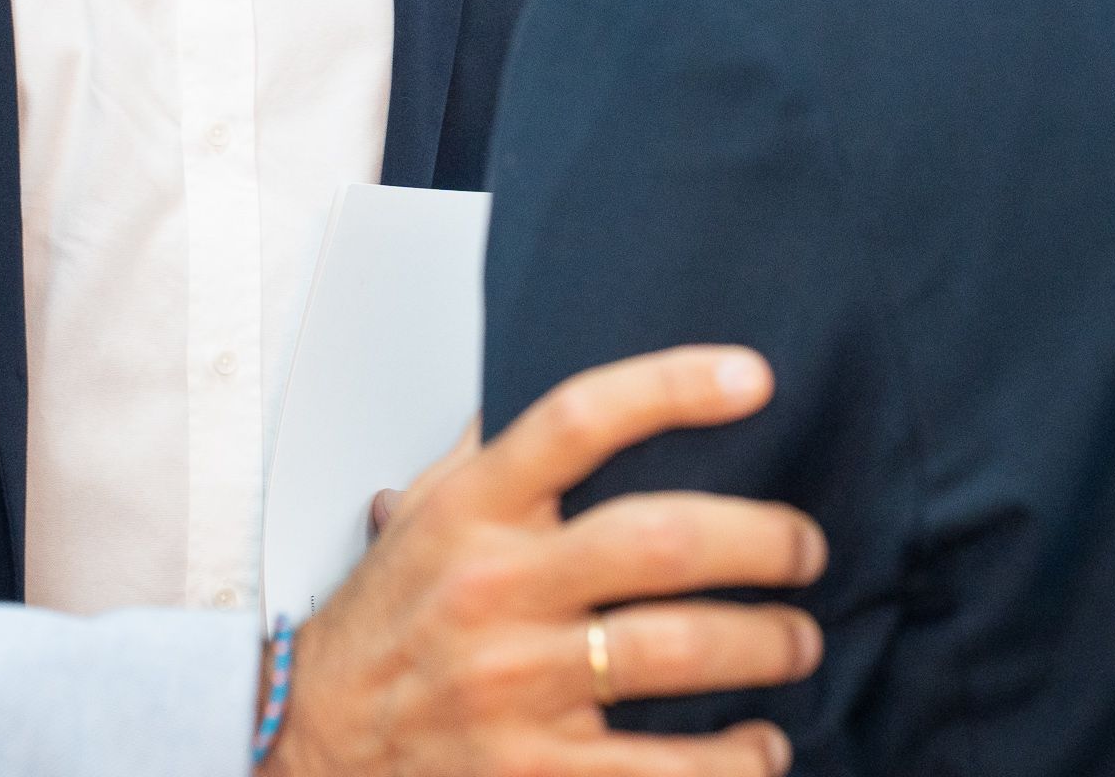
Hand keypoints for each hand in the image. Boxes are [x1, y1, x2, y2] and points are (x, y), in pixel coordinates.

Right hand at [270, 347, 823, 776]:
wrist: (312, 745)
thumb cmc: (382, 626)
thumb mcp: (420, 520)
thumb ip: (487, 456)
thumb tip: (551, 386)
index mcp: (470, 512)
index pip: (576, 421)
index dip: (669, 388)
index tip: (749, 378)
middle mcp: (493, 590)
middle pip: (658, 540)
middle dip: (761, 541)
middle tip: (802, 548)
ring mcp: (514, 687)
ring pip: (678, 652)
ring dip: (766, 645)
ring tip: (797, 641)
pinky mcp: (536, 775)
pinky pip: (668, 770)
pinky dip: (737, 760)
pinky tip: (760, 746)